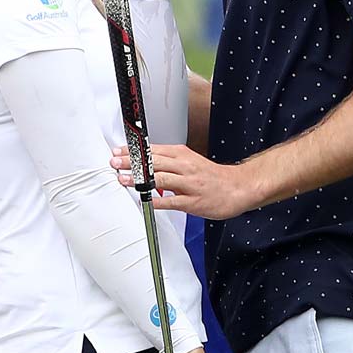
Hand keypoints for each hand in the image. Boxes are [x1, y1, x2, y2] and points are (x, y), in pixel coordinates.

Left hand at [112, 143, 260, 219]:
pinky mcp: (193, 201)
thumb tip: (144, 162)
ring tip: (123, 180)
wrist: (238, 187)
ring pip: (161, 179)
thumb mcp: (189, 162)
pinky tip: (145, 201)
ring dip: (140, 180)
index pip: (153, 150)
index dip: (134, 150)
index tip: (117, 150)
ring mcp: (189, 184)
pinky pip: (172, 201)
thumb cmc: (211, 176)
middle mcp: (185, 167)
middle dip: (132, 162)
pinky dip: (157, 201)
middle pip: (154, 162)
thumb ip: (168, 162)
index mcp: (182, 155)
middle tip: (114, 162)